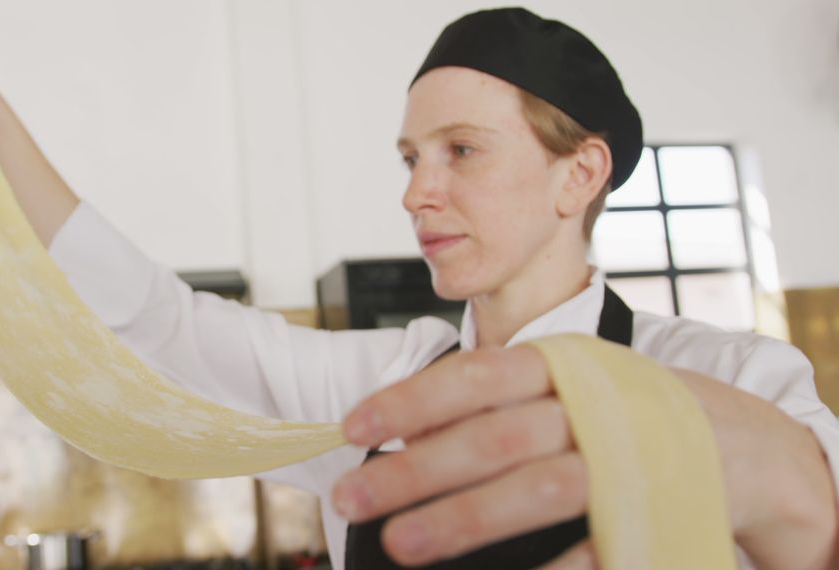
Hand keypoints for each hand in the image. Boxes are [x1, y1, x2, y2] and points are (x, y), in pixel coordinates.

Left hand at [331, 345, 838, 568]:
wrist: (746, 441)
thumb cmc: (628, 409)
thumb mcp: (568, 384)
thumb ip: (499, 403)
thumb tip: (408, 432)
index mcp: (561, 366)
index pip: (475, 376)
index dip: (410, 400)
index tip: (352, 426)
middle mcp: (592, 405)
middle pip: (493, 437)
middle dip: (414, 469)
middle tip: (349, 497)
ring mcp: (627, 459)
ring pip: (537, 487)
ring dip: (463, 518)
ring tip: (399, 542)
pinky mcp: (655, 512)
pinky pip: (596, 545)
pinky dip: (550, 566)